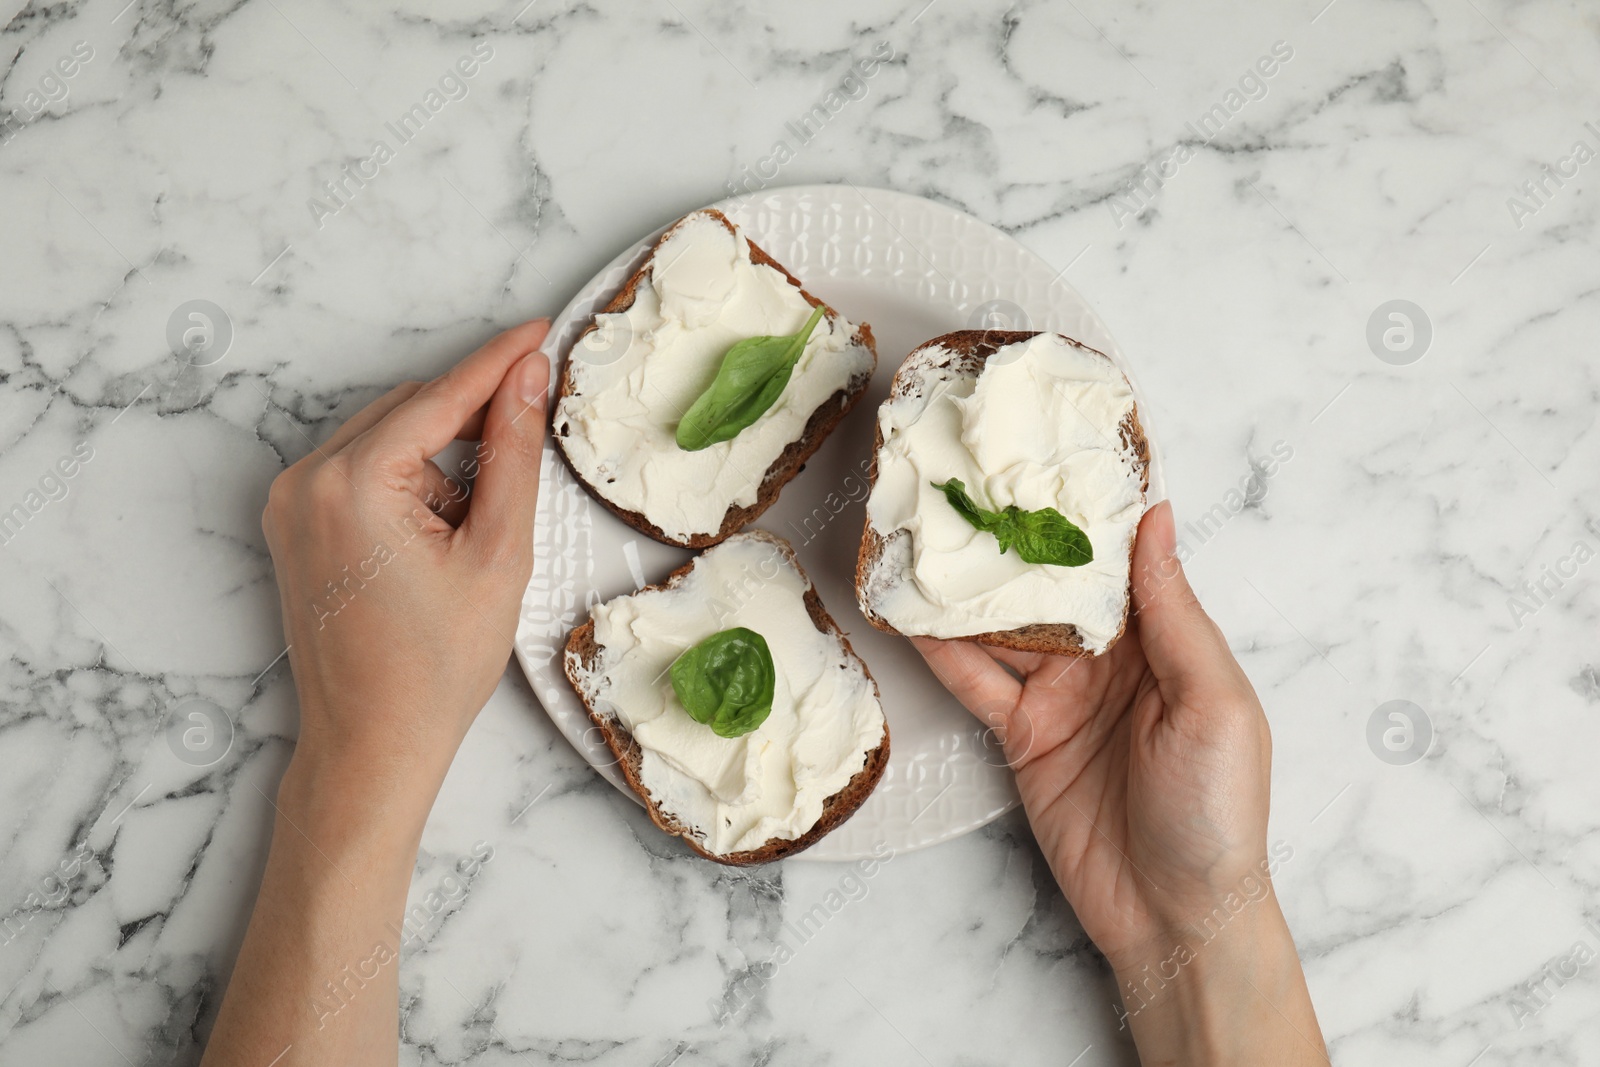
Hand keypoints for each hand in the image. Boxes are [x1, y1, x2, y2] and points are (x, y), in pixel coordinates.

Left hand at [260, 320, 551, 802]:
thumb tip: (525, 380)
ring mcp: (290, 503)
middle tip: (533, 420)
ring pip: (386, 436)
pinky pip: (361, 469)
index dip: (499, 361)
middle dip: (472, 412)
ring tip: (479, 520)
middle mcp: (306, 481)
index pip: (440, 396)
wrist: (372, 743)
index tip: (539, 331)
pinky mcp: (293, 524)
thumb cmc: (434, 669)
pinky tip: (442, 528)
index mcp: (353, 484)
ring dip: (441, 453)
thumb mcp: (497, 553)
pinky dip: (409, 478)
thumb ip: (513, 454)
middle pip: (409, 409)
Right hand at [916, 502, 1325, 1062]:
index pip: (1123, 555)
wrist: (1175, 916)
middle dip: (1015, 534)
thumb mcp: (1212, 703)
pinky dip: (940, 648)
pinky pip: (975, 679)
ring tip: (924, 530)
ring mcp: (1062, 693)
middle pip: (1053, 581)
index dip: (1091, 505)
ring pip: (1005, 622)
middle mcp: (1111, 655)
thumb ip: (1175, 613)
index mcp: (1167, 638)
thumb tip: (1156, 519)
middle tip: (969, 476)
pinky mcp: (1022, 734)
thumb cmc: (1218, 811)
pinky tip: (908, 612)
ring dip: (968, 583)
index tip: (1054, 447)